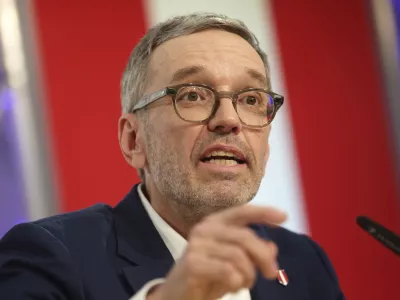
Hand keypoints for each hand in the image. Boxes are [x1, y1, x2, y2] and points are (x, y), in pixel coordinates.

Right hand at [148, 205, 286, 299]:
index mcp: (215, 223)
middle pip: (245, 237)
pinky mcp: (193, 263)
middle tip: (272, 274)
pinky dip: (237, 281)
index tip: (284, 217)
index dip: (263, 212)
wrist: (178, 295)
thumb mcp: (235, 263)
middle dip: (263, 257)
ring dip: (248, 274)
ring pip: (238, 255)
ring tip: (244, 284)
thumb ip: (252, 252)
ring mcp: (197, 245)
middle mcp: (205, 228)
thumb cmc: (208, 275)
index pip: (242, 211)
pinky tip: (233, 286)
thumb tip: (272, 247)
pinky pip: (227, 270)